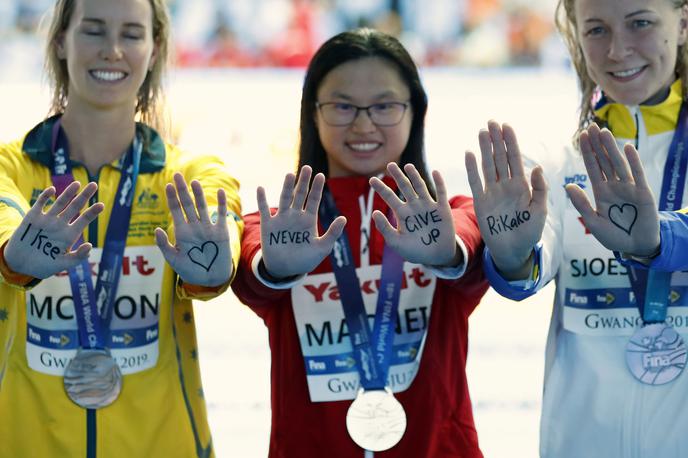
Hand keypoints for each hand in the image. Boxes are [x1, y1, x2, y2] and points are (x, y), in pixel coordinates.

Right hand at [4, 182, 102, 278]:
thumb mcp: (61, 264)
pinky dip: (45, 196)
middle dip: (84, 196)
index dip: (92, 212)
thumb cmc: (43, 265)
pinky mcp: (32, 217)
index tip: (101, 205)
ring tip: (77, 184)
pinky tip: (52, 190)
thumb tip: (89, 246)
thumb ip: (76, 257)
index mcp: (69, 235)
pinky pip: (40, 204)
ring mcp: (47, 219)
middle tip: (94, 185)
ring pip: (60, 203)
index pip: (84, 220)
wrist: (19, 264)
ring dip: (68, 193)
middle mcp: (60, 224)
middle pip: (75, 207)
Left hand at [155, 173, 231, 286]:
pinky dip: (221, 204)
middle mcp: (194, 226)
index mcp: (182, 232)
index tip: (168, 186)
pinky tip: (219, 192)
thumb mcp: (173, 259)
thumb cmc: (190, 270)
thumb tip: (156, 229)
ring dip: (199, 194)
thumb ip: (164, 245)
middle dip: (182, 190)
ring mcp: (208, 228)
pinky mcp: (221, 232)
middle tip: (177, 174)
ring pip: (202, 207)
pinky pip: (221, 215)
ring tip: (194, 182)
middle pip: (187, 204)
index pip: (175, 210)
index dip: (171, 198)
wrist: (209, 278)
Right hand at [258, 166, 345, 278]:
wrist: (286, 270)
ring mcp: (281, 219)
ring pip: (284, 199)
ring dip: (287, 187)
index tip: (321, 175)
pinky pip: (264, 210)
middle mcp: (295, 215)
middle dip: (303, 182)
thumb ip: (333, 233)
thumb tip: (344, 218)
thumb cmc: (305, 260)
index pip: (314, 200)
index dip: (317, 188)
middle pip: (300, 195)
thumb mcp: (322, 248)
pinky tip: (260, 189)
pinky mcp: (268, 225)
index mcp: (309, 219)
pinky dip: (261, 200)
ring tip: (290, 175)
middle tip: (307, 168)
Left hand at [369, 163, 458, 265]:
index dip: (381, 188)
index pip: (389, 197)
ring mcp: (428, 206)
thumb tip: (374, 212)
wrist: (436, 257)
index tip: (371, 179)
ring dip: (415, 176)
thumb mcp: (396, 242)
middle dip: (397, 176)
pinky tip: (435, 172)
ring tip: (408, 166)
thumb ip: (385, 229)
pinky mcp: (442, 209)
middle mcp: (414, 207)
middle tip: (390, 165)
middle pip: (404, 187)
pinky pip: (441, 193)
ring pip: (420, 187)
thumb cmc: (415, 251)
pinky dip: (439, 183)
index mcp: (402, 214)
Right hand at [465, 121, 546, 278]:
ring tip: (482, 132)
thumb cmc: (529, 232)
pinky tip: (469, 154)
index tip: (507, 126)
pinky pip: (475, 182)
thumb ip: (540, 190)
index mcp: (522, 186)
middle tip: (492, 122)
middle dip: (496, 140)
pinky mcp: (481, 202)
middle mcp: (506, 185)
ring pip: (488, 166)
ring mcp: (492, 193)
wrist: (513, 251)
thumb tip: (536, 167)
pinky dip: (472, 168)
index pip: (515, 159)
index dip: (511, 142)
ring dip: (485, 149)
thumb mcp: (540, 211)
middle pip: (500, 158)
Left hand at [566, 123, 658, 255]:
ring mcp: (629, 188)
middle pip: (604, 161)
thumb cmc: (614, 236)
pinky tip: (628, 147)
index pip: (592, 168)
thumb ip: (581, 204)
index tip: (582, 136)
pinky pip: (638, 174)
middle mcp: (614, 186)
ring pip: (618, 164)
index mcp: (601, 192)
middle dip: (597, 144)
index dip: (587, 152)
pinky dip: (633, 161)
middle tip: (591, 126)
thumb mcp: (593, 222)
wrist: (636, 246)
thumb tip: (568, 187)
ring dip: (611, 148)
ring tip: (604, 132)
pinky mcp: (643, 193)